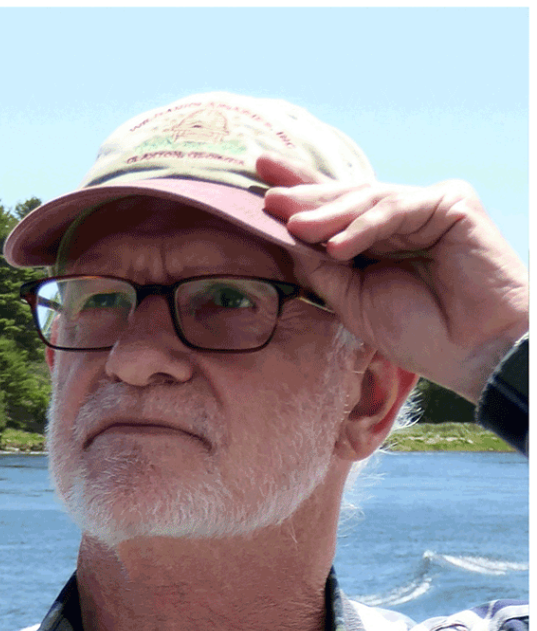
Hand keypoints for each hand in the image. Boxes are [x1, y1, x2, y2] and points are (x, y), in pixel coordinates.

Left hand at [257, 155, 527, 403]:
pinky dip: (364, 227)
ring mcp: (427, 205)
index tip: (258, 181)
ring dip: (328, 215)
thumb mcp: (354, 301)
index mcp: (378, 238)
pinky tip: (336, 245)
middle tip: (266, 197)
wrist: (471, 351)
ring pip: (368, 202)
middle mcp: (402, 216)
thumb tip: (283, 240)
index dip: (300, 194)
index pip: (335, 209)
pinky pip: (397, 210)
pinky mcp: (451, 204)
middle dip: (306, 198)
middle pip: (347, 198)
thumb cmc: (419, 332)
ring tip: (293, 226)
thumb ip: (322, 270)